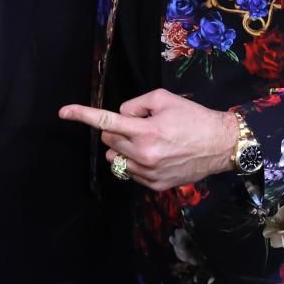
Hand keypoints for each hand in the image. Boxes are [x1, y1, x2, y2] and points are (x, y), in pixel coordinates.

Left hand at [59, 89, 238, 190]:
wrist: (221, 145)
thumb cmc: (193, 117)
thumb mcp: (163, 99)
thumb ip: (135, 104)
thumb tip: (120, 116)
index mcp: (145, 131)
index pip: (105, 121)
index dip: (81, 115)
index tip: (62, 112)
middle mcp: (143, 154)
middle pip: (108, 139)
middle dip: (117, 129)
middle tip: (141, 125)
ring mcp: (148, 173)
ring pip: (116, 157)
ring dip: (124, 147)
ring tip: (150, 141)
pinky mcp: (154, 185)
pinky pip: (129, 171)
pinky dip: (135, 161)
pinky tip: (157, 155)